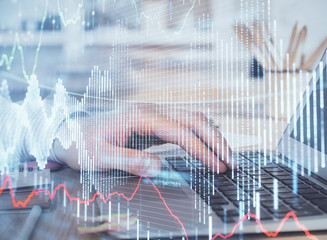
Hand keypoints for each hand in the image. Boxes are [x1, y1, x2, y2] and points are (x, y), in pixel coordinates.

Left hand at [53, 104, 231, 176]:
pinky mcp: (153, 123)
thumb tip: (158, 167)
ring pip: (191, 119)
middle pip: (193, 119)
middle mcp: (150, 111)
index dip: (201, 149)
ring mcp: (153, 115)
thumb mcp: (101, 156)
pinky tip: (207, 145)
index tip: (216, 166)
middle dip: (215, 139)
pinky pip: (182, 125)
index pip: (180, 131)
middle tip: (230, 160)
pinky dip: (199, 135)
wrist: (69, 133)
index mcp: (139, 117)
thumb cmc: (82, 143)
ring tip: (225, 154)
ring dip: (211, 135)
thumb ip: (130, 160)